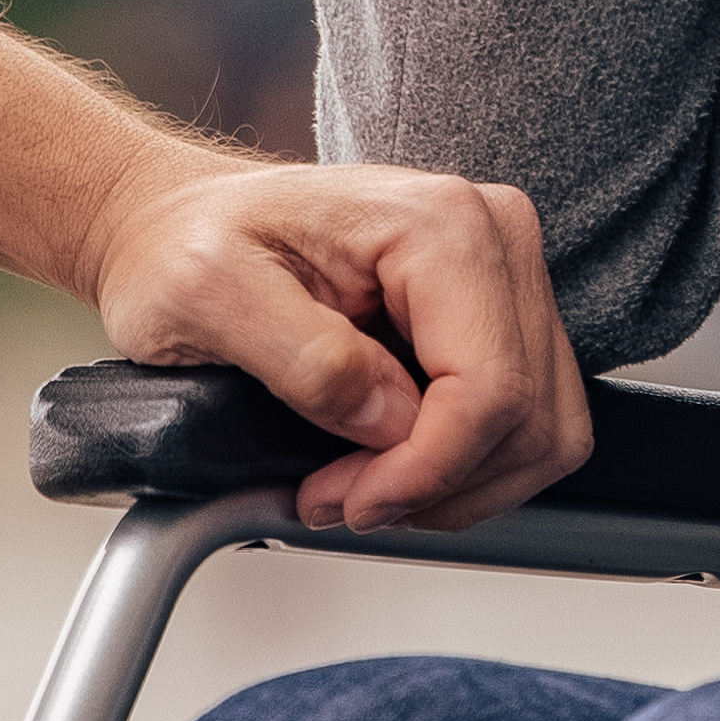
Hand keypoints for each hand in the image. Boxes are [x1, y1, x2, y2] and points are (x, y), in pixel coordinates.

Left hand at [86, 153, 588, 532]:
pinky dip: (463, 467)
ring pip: (539, 431)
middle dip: (436, 485)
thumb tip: (390, 419)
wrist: (180, 220)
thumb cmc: (187, 242)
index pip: (491, 389)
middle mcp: (490, 236)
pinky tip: (391, 463)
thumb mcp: (207, 295)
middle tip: (343, 498)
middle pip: (527, 418)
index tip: (349, 500)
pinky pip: (521, 421)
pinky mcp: (495, 313)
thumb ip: (306, 358)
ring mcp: (501, 274)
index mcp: (436, 224)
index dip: (424, 472)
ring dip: (454, 486)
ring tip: (361, 486)